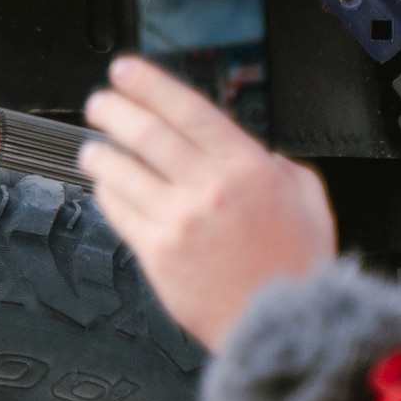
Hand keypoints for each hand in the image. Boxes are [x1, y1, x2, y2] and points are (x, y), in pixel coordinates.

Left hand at [80, 51, 335, 349]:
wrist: (287, 329)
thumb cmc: (297, 268)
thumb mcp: (308, 202)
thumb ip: (278, 167)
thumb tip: (251, 148)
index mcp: (248, 168)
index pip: (187, 109)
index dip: (150, 84)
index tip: (125, 71)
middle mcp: (210, 188)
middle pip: (146, 133)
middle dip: (114, 109)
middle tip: (99, 102)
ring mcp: (179, 221)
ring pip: (123, 171)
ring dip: (100, 153)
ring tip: (92, 147)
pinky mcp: (157, 253)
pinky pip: (119, 211)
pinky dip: (106, 194)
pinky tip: (104, 187)